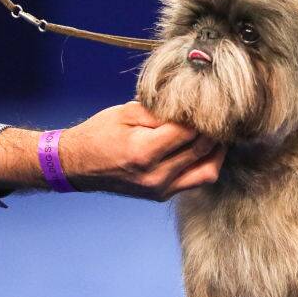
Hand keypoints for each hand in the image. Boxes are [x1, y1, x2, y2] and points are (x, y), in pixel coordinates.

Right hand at [0, 102, 224, 200]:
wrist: (77, 165)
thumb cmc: (99, 134)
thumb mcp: (126, 112)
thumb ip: (160, 111)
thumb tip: (192, 107)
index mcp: (143, 152)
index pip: (188, 131)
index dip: (202, 114)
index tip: (210, 101)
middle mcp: (155, 176)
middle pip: (201, 149)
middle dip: (214, 129)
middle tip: (220, 112)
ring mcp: (160, 189)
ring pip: (207, 170)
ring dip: (217, 149)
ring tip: (218, 130)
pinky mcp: (162, 195)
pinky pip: (197, 180)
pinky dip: (206, 163)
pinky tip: (207, 147)